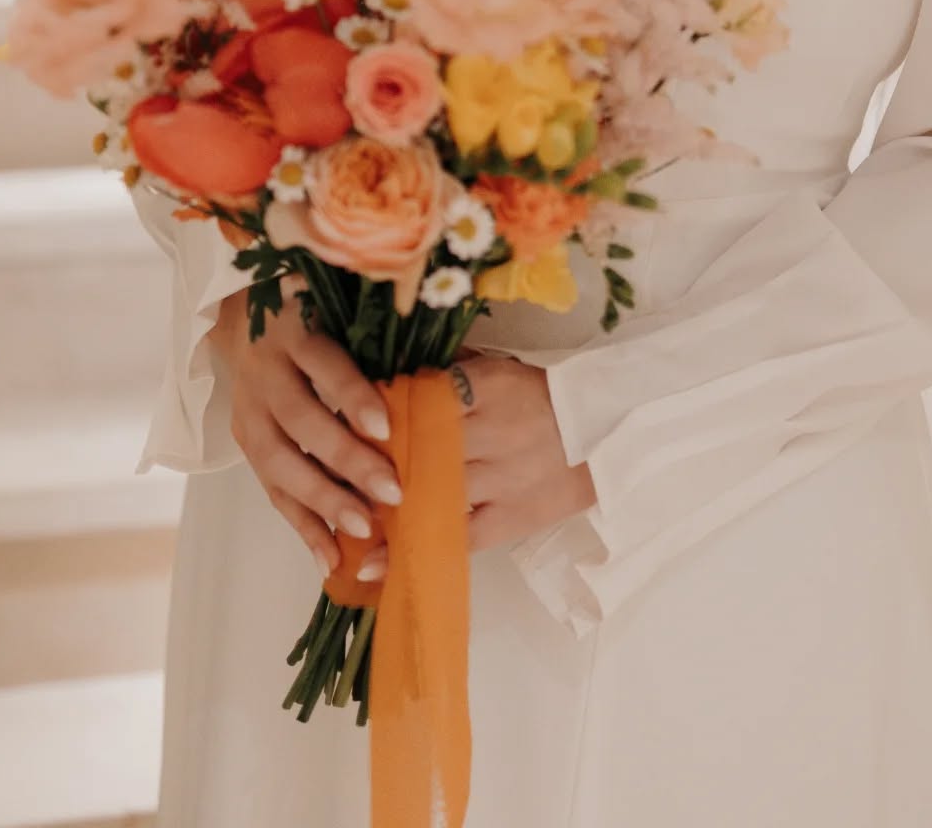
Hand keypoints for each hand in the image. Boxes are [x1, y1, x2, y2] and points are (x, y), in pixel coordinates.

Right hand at [213, 279, 404, 581]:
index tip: (387, 427)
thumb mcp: (340, 313)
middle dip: (346, 461)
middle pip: (301, 420)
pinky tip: (331, 559)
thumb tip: (440, 381)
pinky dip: (302, 527)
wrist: (246, 321)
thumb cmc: (318, 318)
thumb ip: (377, 344)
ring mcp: (249, 411)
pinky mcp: (244, 445)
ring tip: (364, 532)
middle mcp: (266, 371)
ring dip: (323, 502)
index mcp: (295, 330)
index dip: (352, 395)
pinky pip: (272, 492)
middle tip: (392, 493)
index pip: (324, 363)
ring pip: (280, 463)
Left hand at [356, 347, 596, 581]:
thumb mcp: (500, 367)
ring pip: (429, 492)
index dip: (374, 412)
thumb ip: (452, 367)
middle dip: (368, 461)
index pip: (418, 397)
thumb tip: (394, 367)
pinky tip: (371, 564)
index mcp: (486, 385)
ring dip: (380, 508)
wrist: (608, 434)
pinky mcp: (508, 518)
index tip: (336, 422)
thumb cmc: (544, 398)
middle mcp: (490, 430)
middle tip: (322, 473)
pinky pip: (454, 536)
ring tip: (333, 521)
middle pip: (417, 446)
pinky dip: (411, 549)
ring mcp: (499, 478)